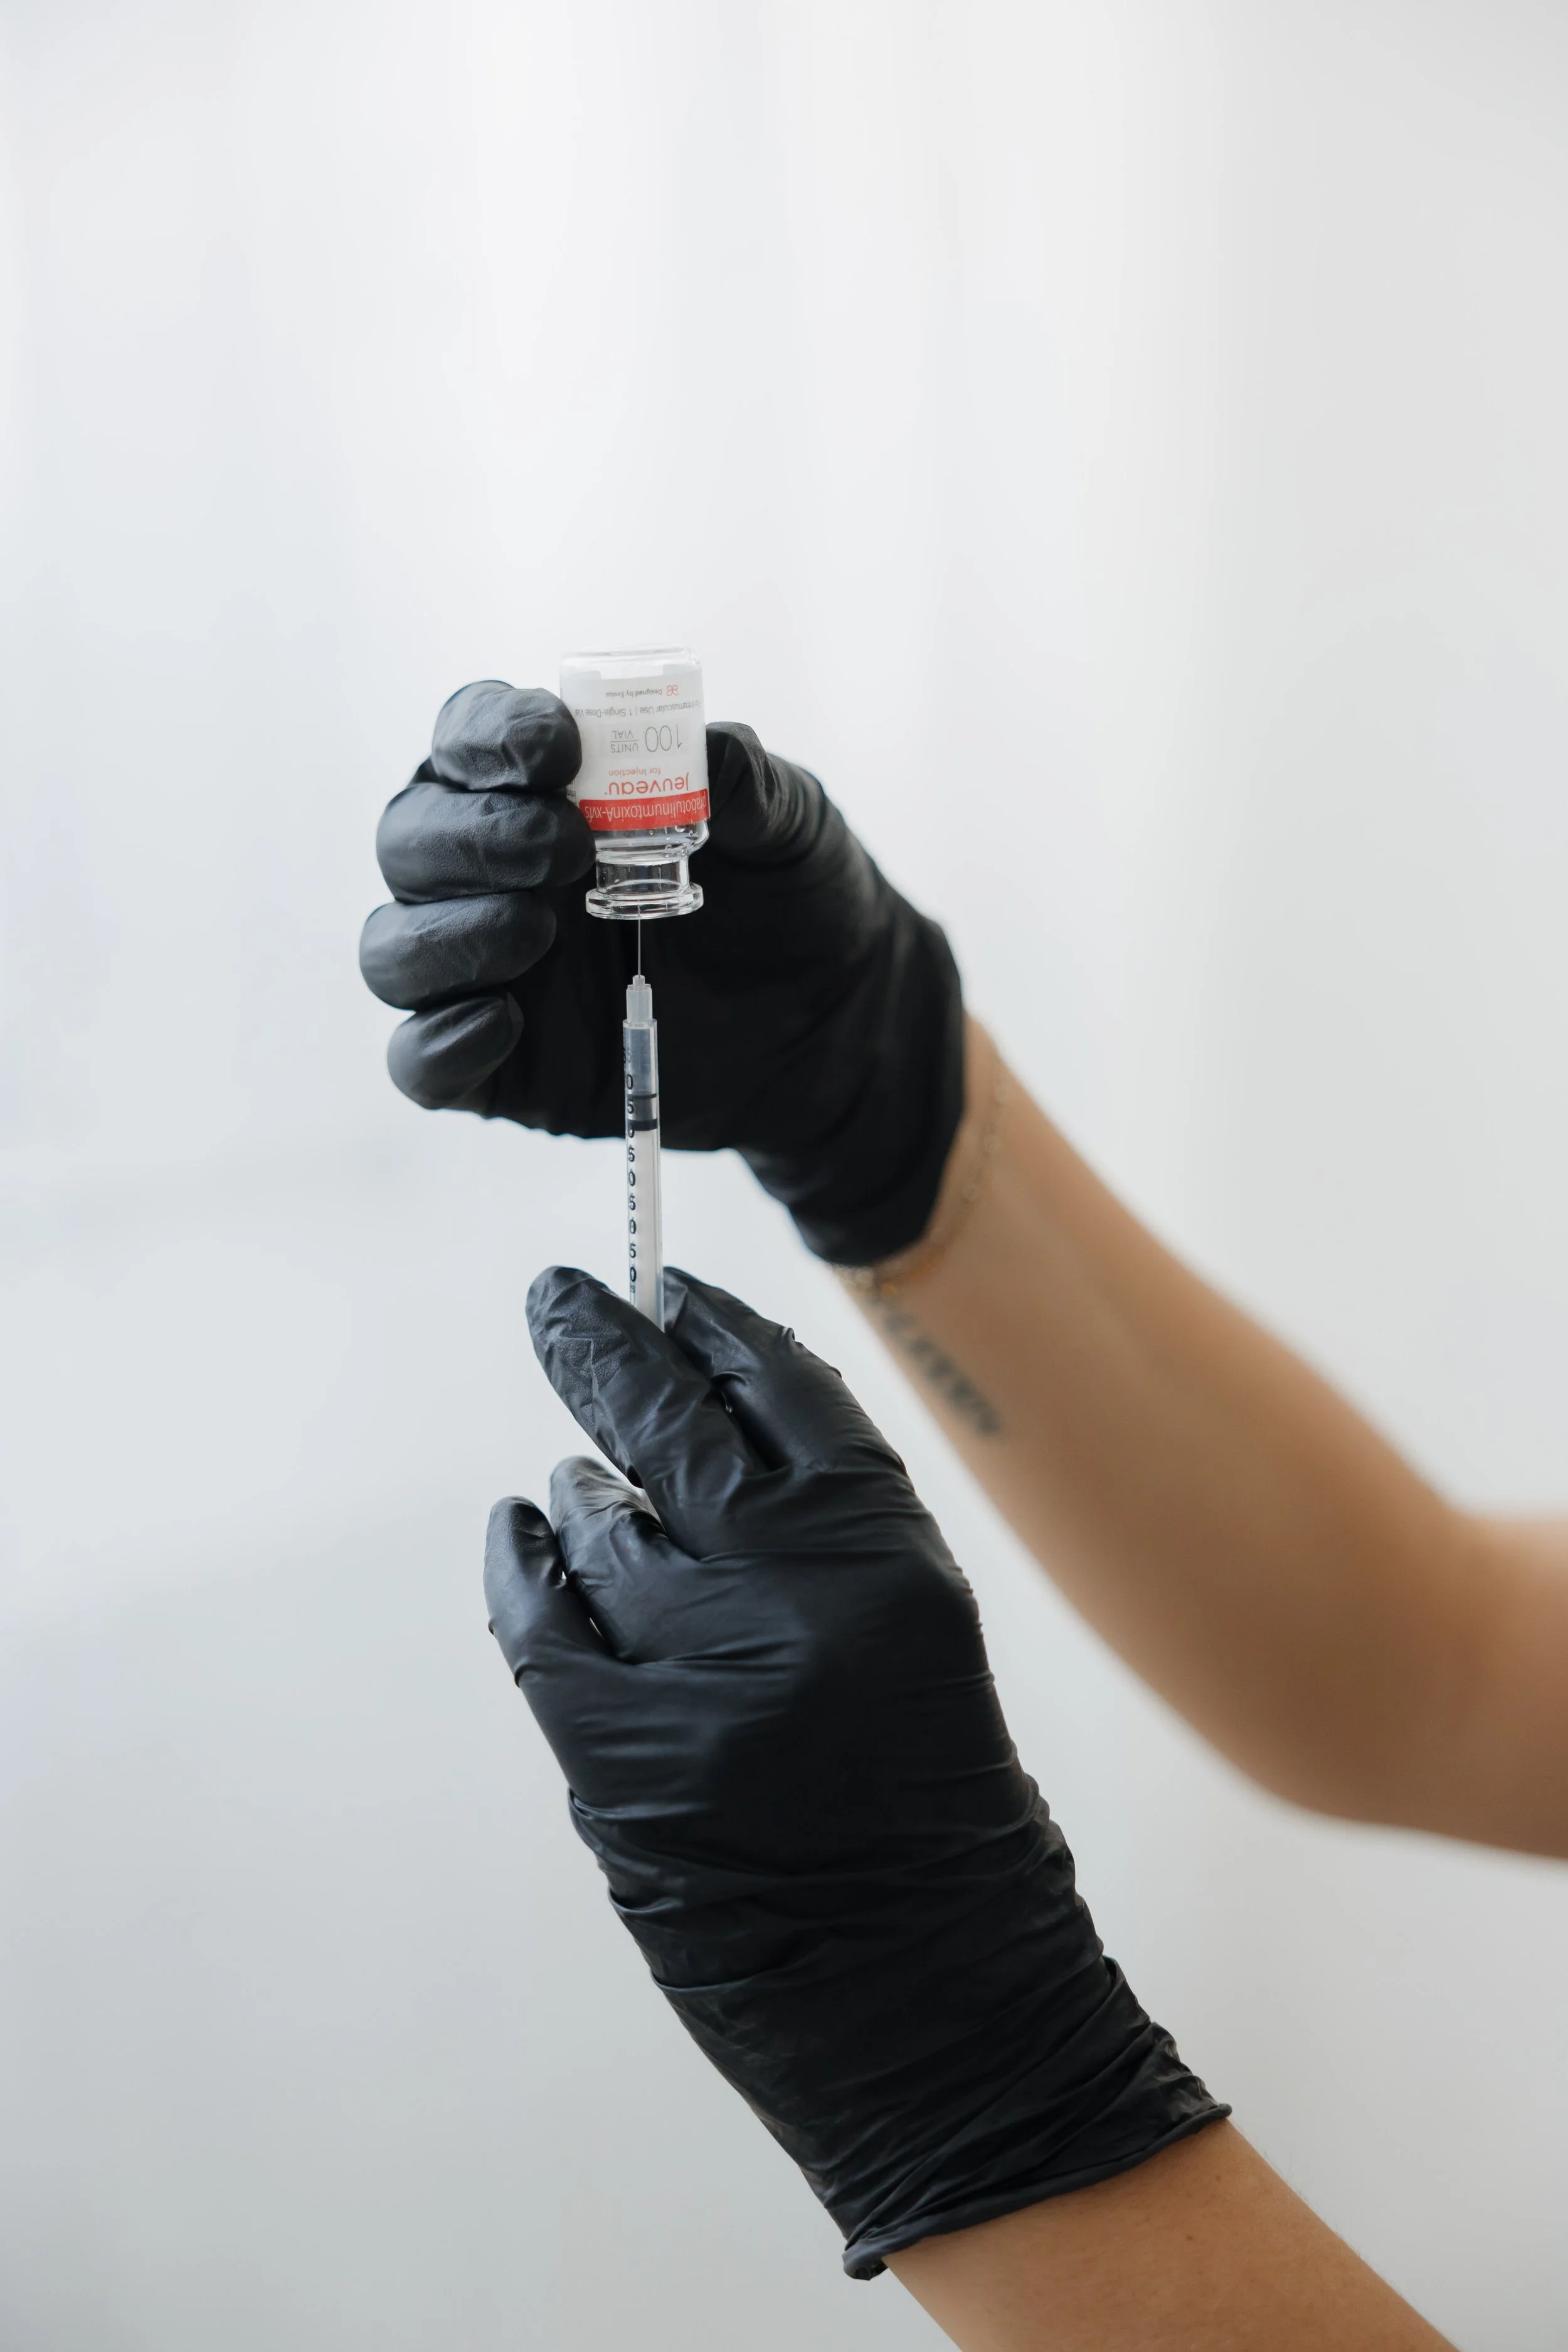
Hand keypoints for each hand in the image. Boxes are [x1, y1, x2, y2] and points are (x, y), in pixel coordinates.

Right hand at [359, 681, 963, 1262]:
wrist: (834, 1021)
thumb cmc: (793, 899)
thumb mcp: (791, 828)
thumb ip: (748, 785)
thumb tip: (709, 756)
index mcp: (539, 790)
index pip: (468, 738)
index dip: (490, 733)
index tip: (557, 747)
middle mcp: (490, 875)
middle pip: (410, 839)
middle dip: (475, 837)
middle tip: (566, 848)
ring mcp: (486, 973)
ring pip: (394, 949)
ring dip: (450, 933)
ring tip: (540, 930)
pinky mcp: (498, 1068)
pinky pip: (419, 1061)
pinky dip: (440, 1043)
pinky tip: (505, 1023)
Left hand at [485, 1266, 1225, 2277]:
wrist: (937, 2009)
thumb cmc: (936, 1814)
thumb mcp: (912, 1637)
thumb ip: (815, 1529)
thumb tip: (688, 1413)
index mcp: (891, 1561)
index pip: (786, 1392)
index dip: (718, 1328)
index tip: (670, 1289)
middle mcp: (798, 1603)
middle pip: (671, 1425)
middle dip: (604, 1345)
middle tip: (558, 1297)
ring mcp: (700, 1684)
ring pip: (600, 1526)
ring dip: (584, 1492)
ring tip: (583, 1485)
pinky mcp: (620, 1764)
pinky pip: (539, 1623)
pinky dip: (525, 1566)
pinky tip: (523, 1532)